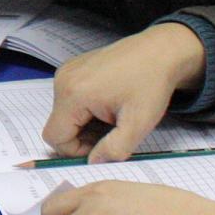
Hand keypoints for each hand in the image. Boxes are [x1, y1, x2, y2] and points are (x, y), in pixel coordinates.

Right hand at [44, 24, 207, 161]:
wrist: (159, 51)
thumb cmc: (151, 86)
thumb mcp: (138, 124)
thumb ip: (114, 149)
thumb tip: (93, 163)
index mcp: (74, 94)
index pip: (55, 137)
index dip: (76, 151)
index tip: (103, 144)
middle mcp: (62, 80)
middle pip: (58, 125)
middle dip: (82, 136)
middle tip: (113, 130)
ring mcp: (65, 71)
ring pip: (63, 113)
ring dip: (84, 123)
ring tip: (112, 115)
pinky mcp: (72, 67)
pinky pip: (68, 98)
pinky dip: (84, 108)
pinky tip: (107, 102)